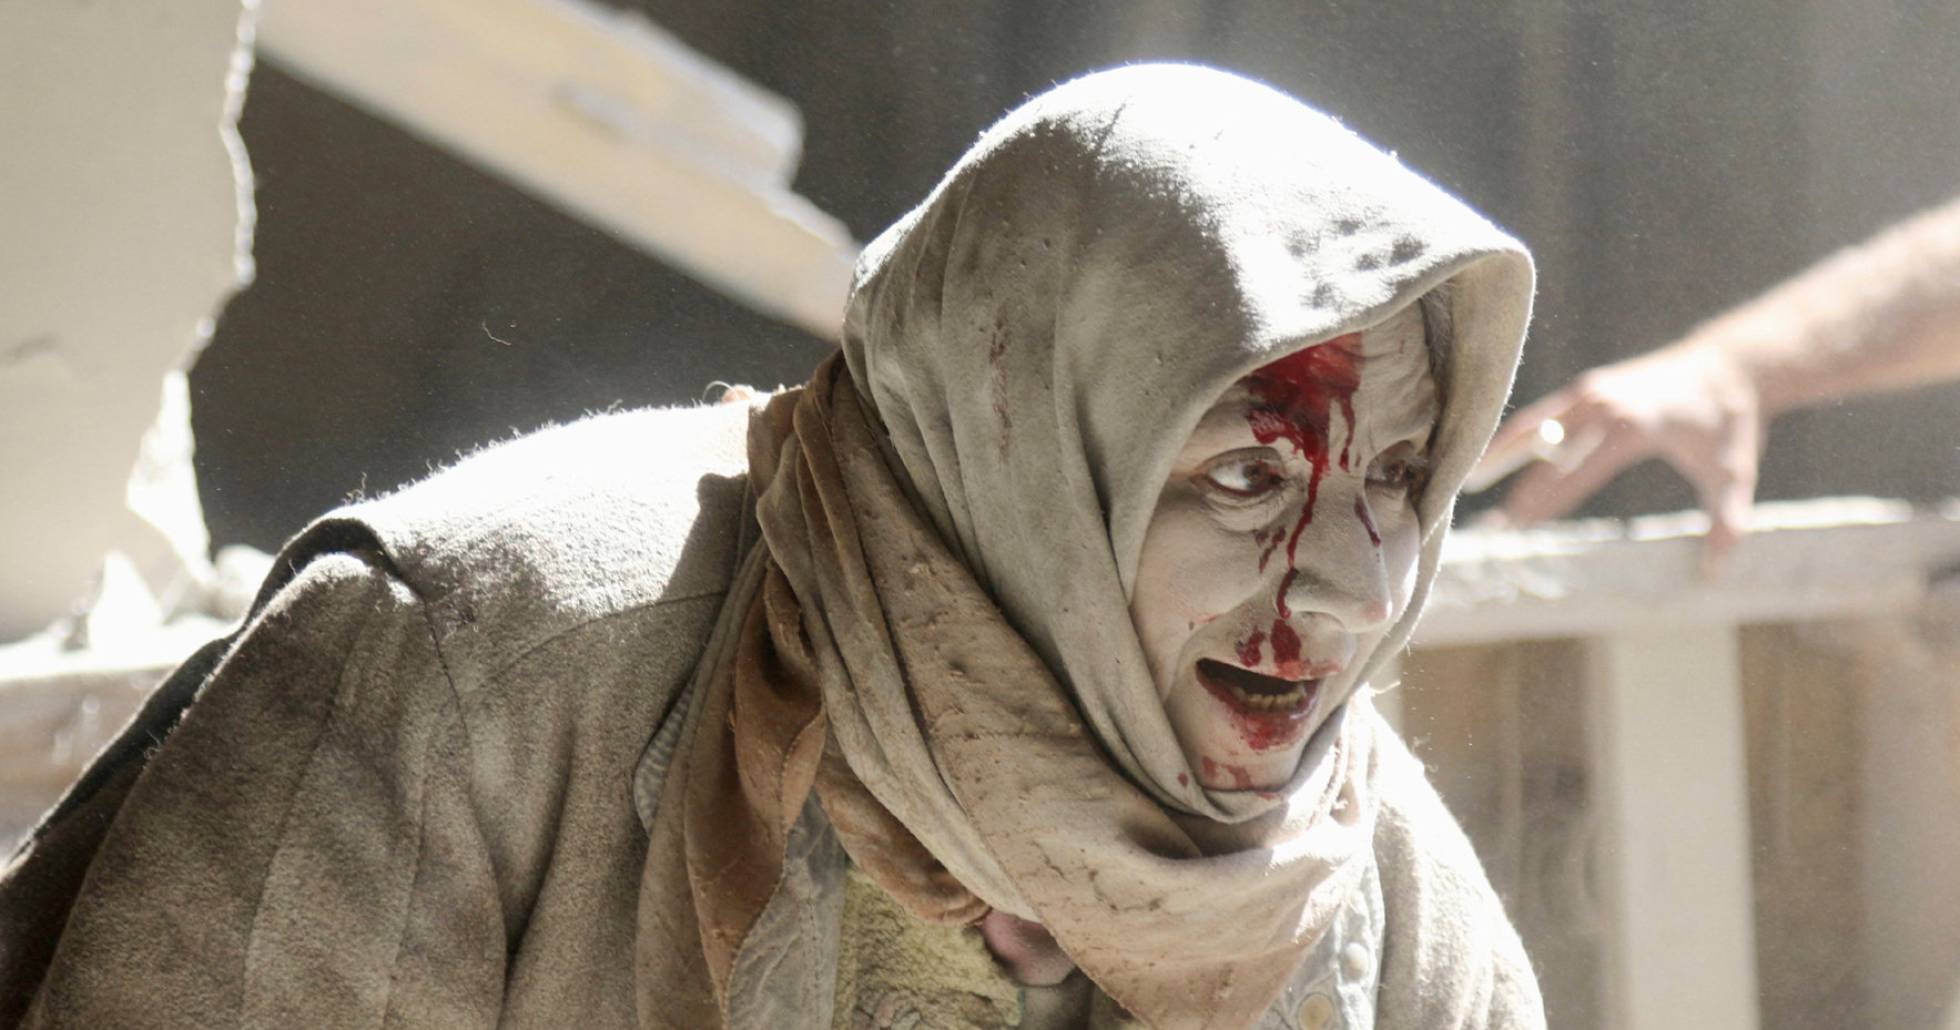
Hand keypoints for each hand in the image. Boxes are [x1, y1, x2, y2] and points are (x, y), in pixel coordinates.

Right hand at [1475, 342, 1765, 576]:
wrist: (1729, 364)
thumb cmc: (1731, 422)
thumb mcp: (1733, 475)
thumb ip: (1725, 525)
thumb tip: (1713, 575)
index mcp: (1632, 427)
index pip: (1575, 473)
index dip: (1544, 503)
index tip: (1519, 530)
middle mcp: (1602, 406)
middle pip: (1545, 457)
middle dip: (1518, 494)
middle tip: (1492, 530)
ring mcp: (1590, 392)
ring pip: (1532, 429)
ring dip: (1500, 457)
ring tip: (1466, 484)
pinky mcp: (1586, 388)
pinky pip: (1541, 416)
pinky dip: (1514, 437)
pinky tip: (1492, 458)